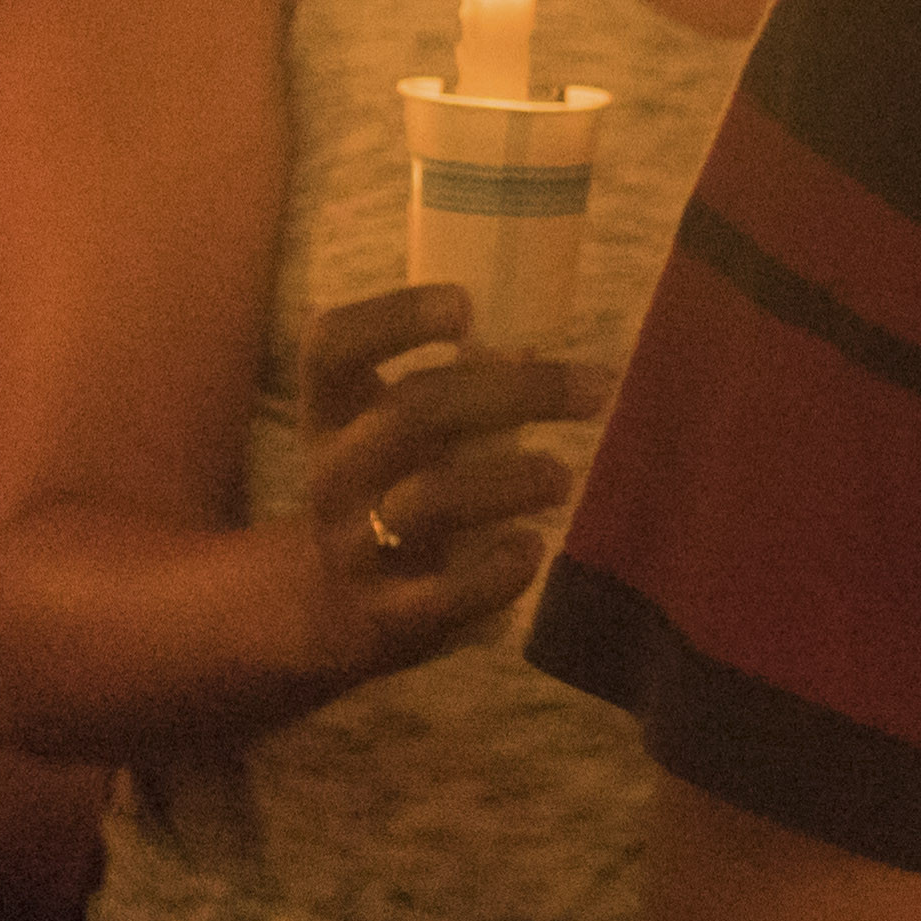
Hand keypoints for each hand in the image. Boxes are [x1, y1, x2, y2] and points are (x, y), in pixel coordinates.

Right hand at [292, 281, 607, 687]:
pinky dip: (500, 571)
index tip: (466, 307)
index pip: (331, 346)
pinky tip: (531, 549)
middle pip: (412, 412)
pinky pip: (446, 593)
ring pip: (430, 501)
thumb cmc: (385, 490)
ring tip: (563, 477)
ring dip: (511, 482)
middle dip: (515, 393)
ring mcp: (356, 544)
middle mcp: (334, 471)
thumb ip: (454, 389)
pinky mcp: (387, 613)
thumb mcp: (394, 432)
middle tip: (594, 389)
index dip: (392, 317)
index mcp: (332, 412)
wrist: (326, 608)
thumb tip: (527, 345)